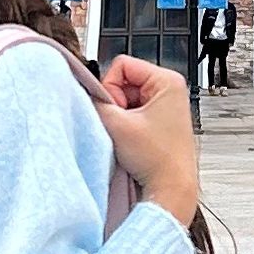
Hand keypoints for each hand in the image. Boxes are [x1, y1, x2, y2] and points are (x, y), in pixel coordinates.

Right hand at [97, 55, 200, 225]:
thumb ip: (94, 103)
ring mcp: (166, 105)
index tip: (117, 111)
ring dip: (120, 116)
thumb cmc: (159, 160)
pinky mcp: (161, 121)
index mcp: (168, 80)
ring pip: (126, 98)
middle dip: (115, 104)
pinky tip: (133, 141)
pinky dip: (127, 125)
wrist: (172, 189)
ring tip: (129, 136)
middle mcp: (170, 89)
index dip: (110, 87)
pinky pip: (133, 113)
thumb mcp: (117, 125)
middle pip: (123, 81)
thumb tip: (81, 92)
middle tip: (123, 126)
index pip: (121, 65)